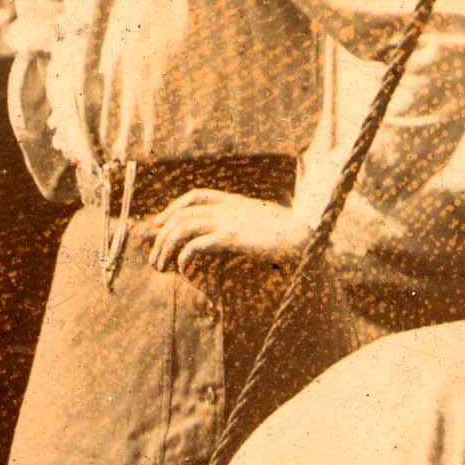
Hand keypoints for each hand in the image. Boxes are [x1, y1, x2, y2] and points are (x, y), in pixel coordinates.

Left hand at [141, 190, 312, 272]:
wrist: (310, 238)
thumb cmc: (294, 235)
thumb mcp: (268, 222)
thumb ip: (250, 222)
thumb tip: (241, 233)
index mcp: (236, 201)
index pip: (196, 196)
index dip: (173, 208)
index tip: (159, 223)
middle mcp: (228, 207)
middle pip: (182, 215)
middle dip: (161, 235)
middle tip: (154, 256)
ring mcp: (229, 220)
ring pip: (182, 228)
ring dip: (165, 248)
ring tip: (160, 267)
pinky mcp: (232, 237)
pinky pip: (196, 245)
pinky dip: (183, 256)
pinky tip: (181, 268)